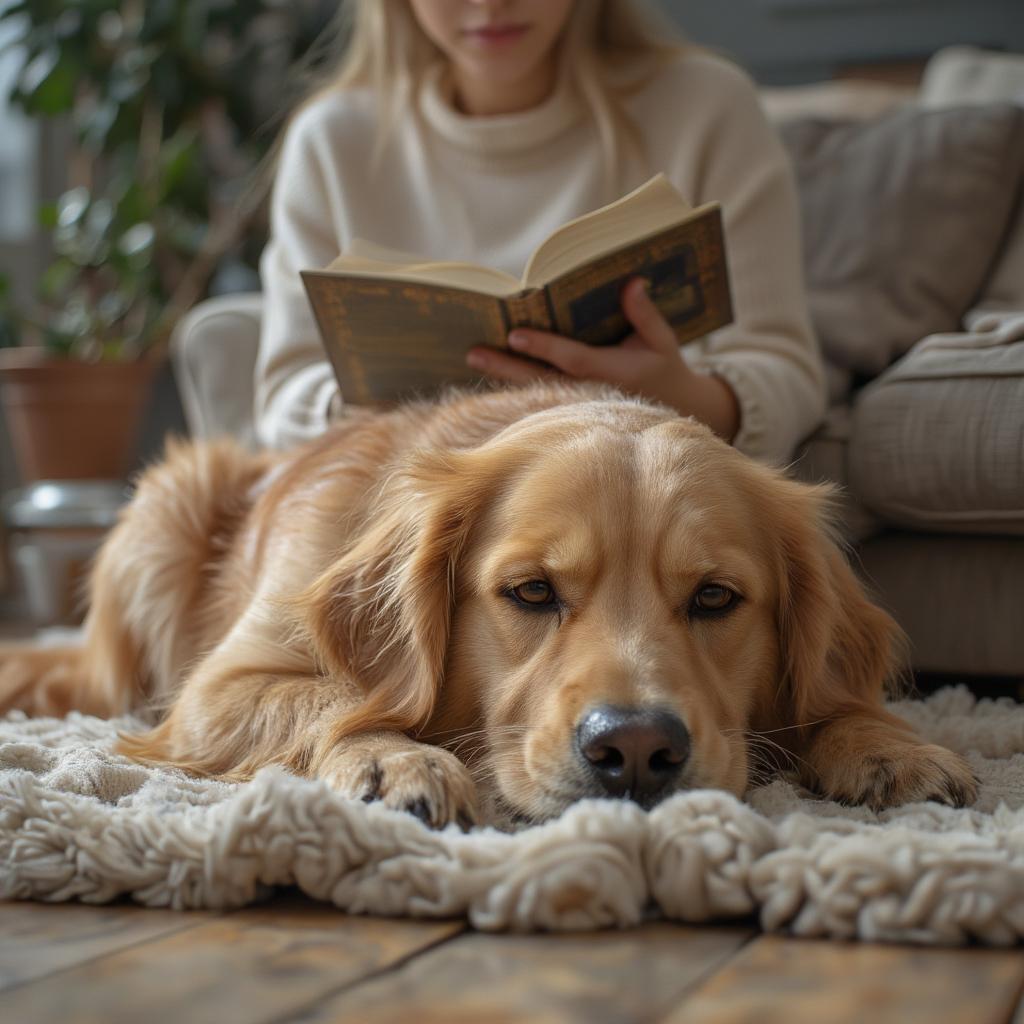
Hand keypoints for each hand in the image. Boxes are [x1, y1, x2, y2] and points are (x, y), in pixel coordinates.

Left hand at [465, 278, 739, 440]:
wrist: (675, 412)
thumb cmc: (665, 369)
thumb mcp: (663, 340)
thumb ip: (645, 314)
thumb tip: (631, 282)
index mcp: (613, 373)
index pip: (572, 360)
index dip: (544, 348)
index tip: (515, 335)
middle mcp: (590, 393)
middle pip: (540, 380)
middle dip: (506, 365)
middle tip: (473, 351)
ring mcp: (578, 406)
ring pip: (533, 391)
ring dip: (501, 374)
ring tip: (472, 356)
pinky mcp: (570, 410)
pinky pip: (536, 397)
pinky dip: (511, 384)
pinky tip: (488, 369)